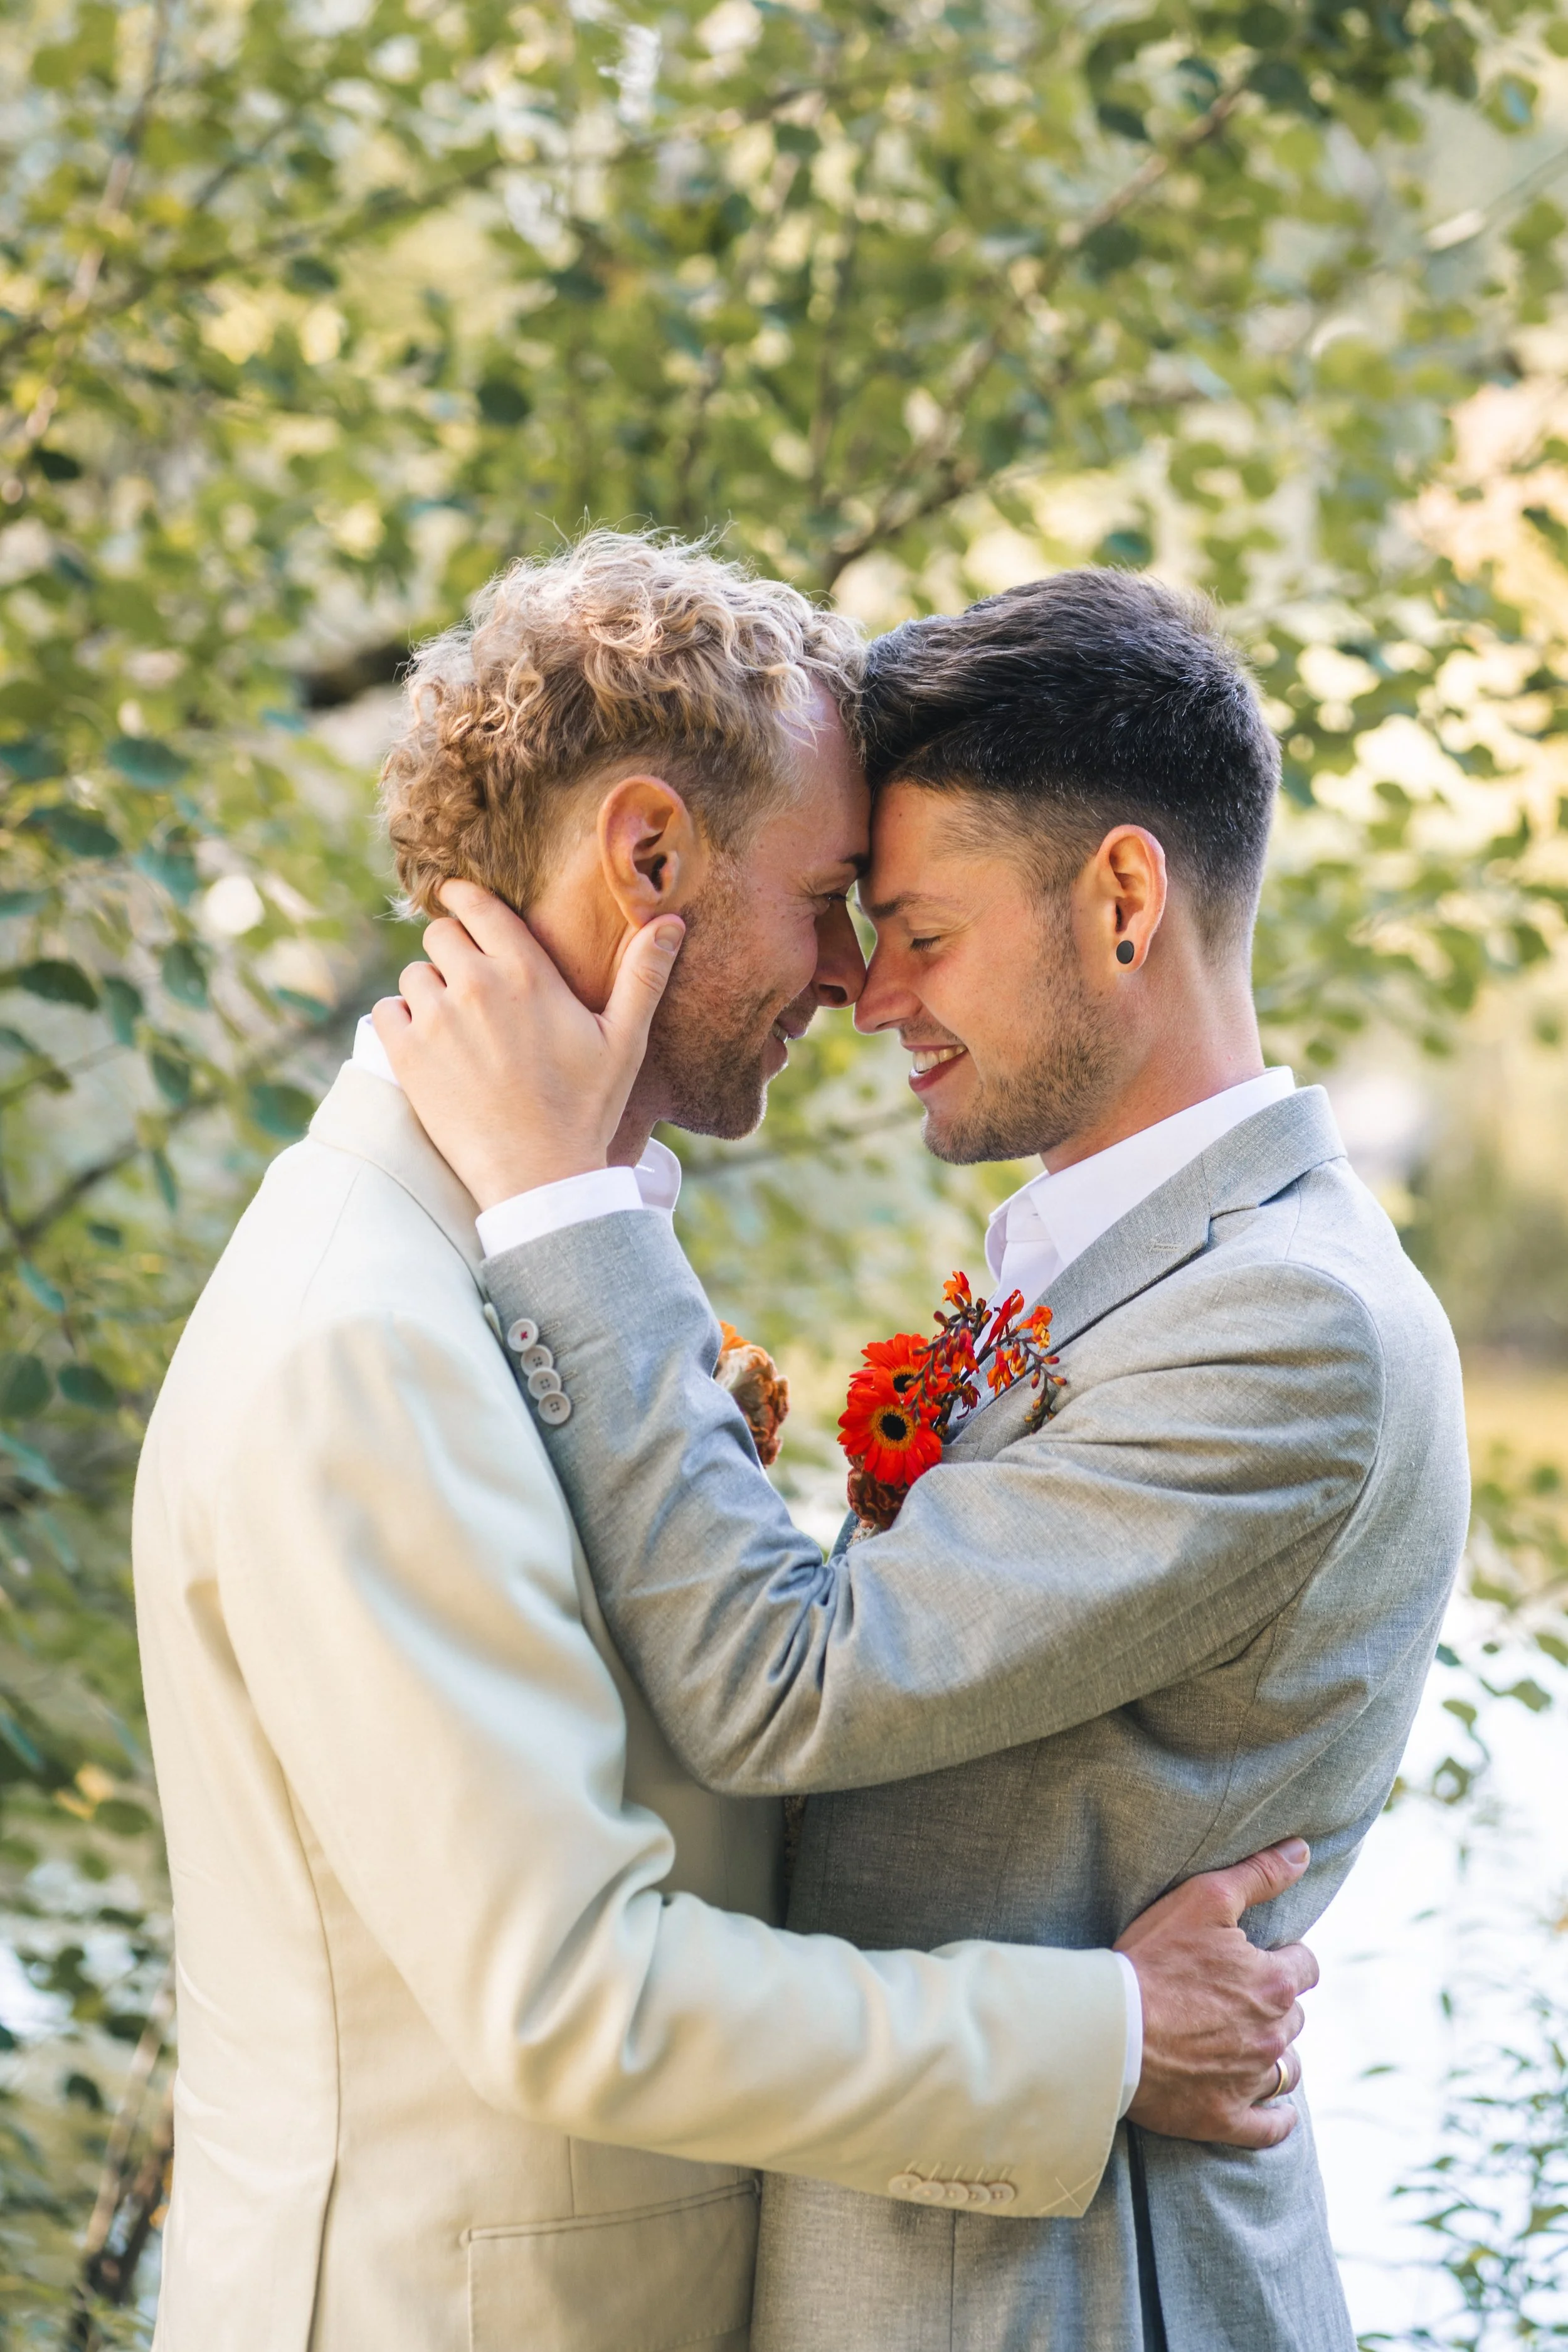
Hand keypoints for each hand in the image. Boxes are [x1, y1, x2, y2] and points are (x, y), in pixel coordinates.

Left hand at [371, 880, 684, 1208]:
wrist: (539, 1176)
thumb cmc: (585, 1109)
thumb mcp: (625, 1041)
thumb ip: (642, 976)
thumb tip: (671, 922)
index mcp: (526, 973)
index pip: (477, 905)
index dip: (463, 898)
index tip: (457, 899)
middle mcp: (476, 986)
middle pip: (439, 934)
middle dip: (452, 950)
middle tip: (470, 982)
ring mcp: (436, 1020)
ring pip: (413, 975)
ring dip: (429, 991)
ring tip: (456, 1026)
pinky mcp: (407, 1056)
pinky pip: (386, 1012)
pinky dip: (400, 1023)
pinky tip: (429, 1047)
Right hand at [1117, 1838, 1318, 2148]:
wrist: (1108, 2029)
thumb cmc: (1152, 1958)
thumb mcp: (1204, 1899)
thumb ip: (1259, 1875)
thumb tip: (1302, 1852)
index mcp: (1273, 1983)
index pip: (1305, 1967)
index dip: (1283, 1959)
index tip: (1259, 1958)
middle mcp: (1273, 2034)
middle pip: (1295, 2017)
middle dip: (1275, 2006)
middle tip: (1238, 1997)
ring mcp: (1251, 2080)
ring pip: (1288, 2070)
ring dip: (1276, 2056)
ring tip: (1247, 2045)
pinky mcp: (1227, 2118)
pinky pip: (1271, 2126)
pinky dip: (1275, 2118)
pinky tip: (1269, 2110)